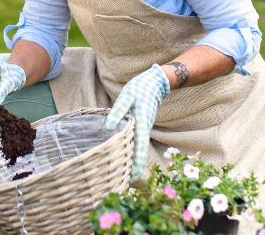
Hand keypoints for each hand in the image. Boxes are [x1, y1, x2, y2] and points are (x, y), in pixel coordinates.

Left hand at [104, 64, 169, 180]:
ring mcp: (143, 128)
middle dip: (134, 168)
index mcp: (142, 124)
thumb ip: (118, 111)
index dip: (136, 163)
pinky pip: (137, 142)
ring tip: (123, 174)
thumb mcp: (127, 96)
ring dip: (133, 161)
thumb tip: (109, 127)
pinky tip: (125, 156)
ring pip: (139, 149)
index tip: (133, 177)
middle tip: (125, 183)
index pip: (140, 148)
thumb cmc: (140, 87)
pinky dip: (132, 152)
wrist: (155, 82)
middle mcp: (144, 129)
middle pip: (140, 153)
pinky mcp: (141, 125)